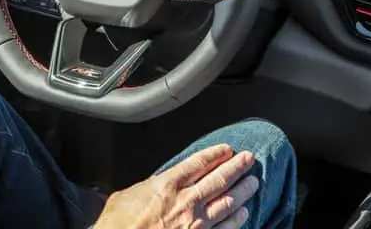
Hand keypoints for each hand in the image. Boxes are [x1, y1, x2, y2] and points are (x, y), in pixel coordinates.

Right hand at [93, 144, 258, 228]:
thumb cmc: (117, 226)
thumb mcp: (126, 197)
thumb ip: (148, 187)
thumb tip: (157, 184)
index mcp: (166, 186)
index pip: (198, 163)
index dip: (215, 154)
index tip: (226, 149)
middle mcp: (184, 203)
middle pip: (218, 180)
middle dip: (236, 167)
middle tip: (249, 159)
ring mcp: (194, 225)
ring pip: (226, 203)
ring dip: (243, 191)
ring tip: (253, 183)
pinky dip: (236, 220)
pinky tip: (243, 213)